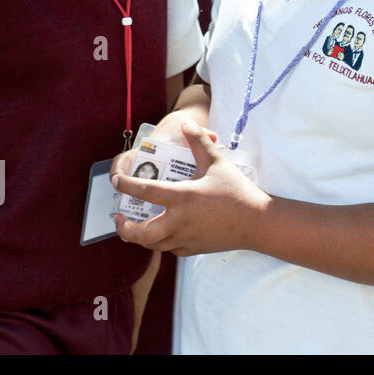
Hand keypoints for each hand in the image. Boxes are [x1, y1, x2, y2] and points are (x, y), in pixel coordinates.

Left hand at [112, 122, 266, 256]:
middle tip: (119, 218)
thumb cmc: (237, 190)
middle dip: (124, 228)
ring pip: (153, 245)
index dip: (126, 185)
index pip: (144, 191)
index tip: (116, 182)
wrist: (256, 222)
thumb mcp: (217, 162)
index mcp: (181, 197)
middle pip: (140, 233)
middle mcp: (178, 221)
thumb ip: (199, 142)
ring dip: (140, 237)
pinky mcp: (194, 249)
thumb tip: (186, 125)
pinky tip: (165, 234)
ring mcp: (185, 238)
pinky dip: (162, 243)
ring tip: (137, 227)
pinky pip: (171, 249)